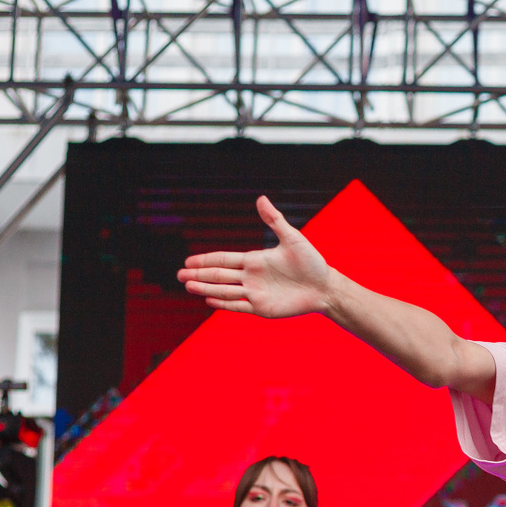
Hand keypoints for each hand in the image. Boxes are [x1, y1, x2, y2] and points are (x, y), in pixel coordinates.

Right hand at [178, 196, 332, 318]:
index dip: (206, 260)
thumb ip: (274, 220)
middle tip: (180, 274)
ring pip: (225, 291)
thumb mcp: (292, 238)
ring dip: (206, 288)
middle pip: (219, 276)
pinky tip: (209, 300)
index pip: (224, 260)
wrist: (325, 287)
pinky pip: (239, 306)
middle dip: (199, 275)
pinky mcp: (263, 308)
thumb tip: (261, 198)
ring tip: (188, 286)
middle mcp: (251, 277)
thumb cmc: (311, 262)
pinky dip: (224, 304)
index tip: (189, 260)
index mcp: (255, 260)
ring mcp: (255, 293)